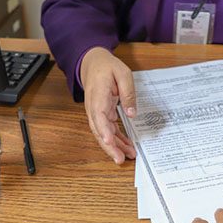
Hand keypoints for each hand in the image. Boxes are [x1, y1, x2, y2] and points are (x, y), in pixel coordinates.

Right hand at [80, 47, 136, 164]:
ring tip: (128, 156)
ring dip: (114, 146)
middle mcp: (93, 107)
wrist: (91, 63)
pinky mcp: (101, 114)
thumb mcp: (123, 73)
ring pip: (102, 133)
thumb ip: (128, 93)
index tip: (110, 142)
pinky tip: (126, 147)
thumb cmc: (106, 67)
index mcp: (98, 95)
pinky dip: (116, 139)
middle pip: (98, 130)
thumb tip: (131, 113)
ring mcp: (95, 112)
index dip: (104, 131)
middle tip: (120, 159)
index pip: (98, 116)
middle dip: (109, 147)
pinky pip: (107, 129)